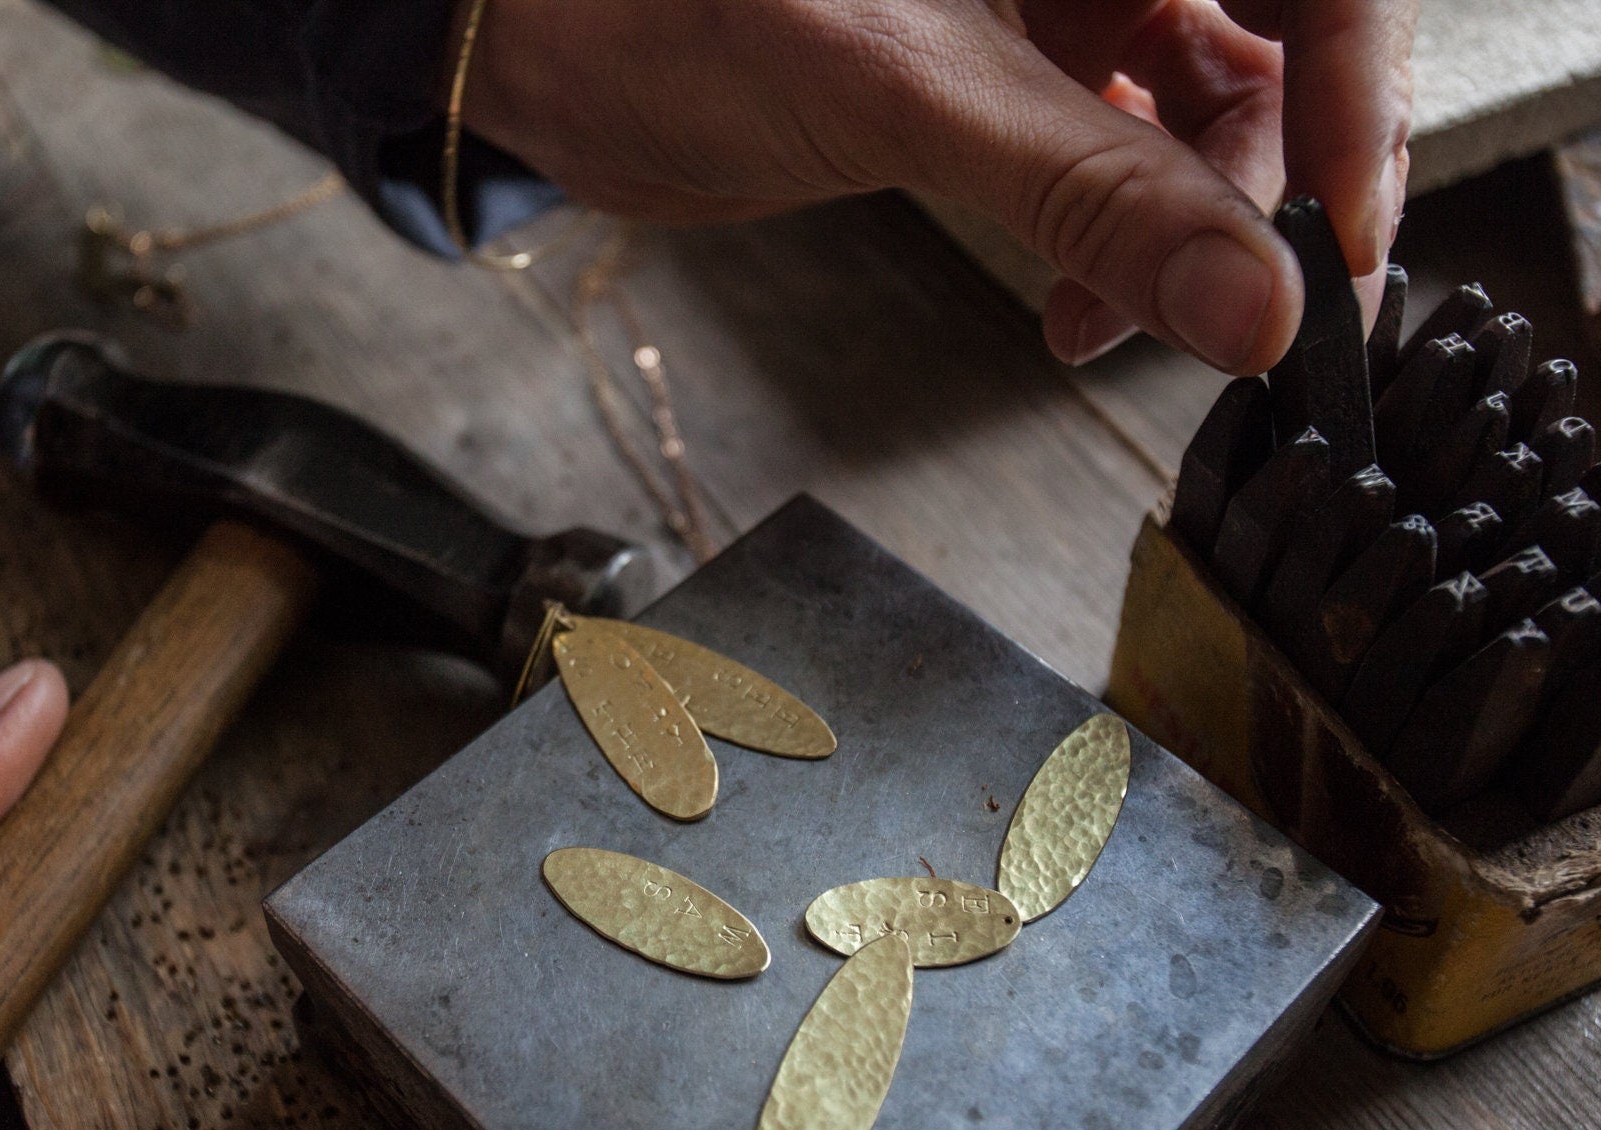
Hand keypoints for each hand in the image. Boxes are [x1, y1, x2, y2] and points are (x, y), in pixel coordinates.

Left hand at [463, 0, 1416, 373]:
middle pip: (1277, 45)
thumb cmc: (682, 4)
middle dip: (1267, 187)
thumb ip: (1091, 193)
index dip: (1356, 99)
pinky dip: (1115, 243)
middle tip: (1256, 311)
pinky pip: (1115, 155)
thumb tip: (1250, 301)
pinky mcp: (1005, 73)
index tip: (1334, 237)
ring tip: (1125, 319)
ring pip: (1199, 114)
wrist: (553, 47)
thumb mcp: (911, 94)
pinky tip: (1080, 310)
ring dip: (1185, 234)